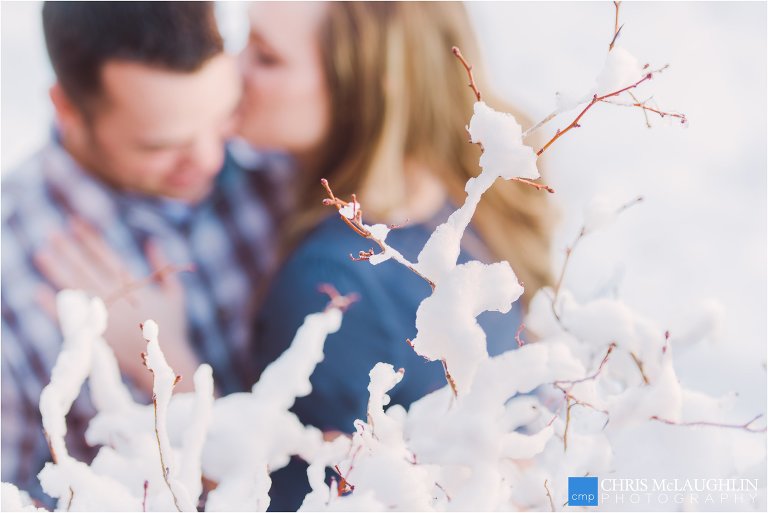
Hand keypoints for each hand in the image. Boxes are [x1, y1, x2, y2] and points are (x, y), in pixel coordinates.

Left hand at [34, 217, 198, 394]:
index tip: (74, 223)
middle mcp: (115, 295)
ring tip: (41, 254)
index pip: (105, 254)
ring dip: (57, 270)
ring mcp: (103, 313)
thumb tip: (151, 241)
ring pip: (75, 286)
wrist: (164, 359)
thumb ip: (162, 266)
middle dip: (68, 249)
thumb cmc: (172, 327)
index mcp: (132, 284)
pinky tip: (39, 292)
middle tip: (51, 232)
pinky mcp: (95, 332)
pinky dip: (54, 305)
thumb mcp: (175, 293)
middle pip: (86, 267)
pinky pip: (70, 317)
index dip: (88, 237)